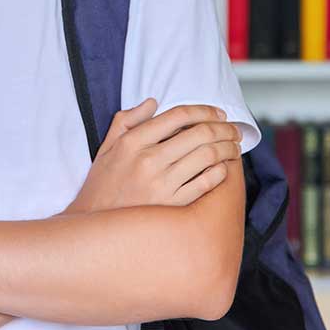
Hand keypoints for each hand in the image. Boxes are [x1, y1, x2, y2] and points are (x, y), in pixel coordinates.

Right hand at [62, 99, 242, 213]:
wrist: (95, 226)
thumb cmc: (102, 185)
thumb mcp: (106, 147)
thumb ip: (127, 120)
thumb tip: (152, 103)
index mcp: (132, 142)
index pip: (178, 115)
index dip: (204, 110)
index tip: (217, 113)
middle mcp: (148, 160)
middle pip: (199, 133)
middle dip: (224, 128)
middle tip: (233, 130)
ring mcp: (162, 184)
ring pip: (208, 156)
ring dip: (228, 148)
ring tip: (234, 147)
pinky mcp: (173, 205)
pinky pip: (207, 182)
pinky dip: (221, 171)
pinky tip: (223, 168)